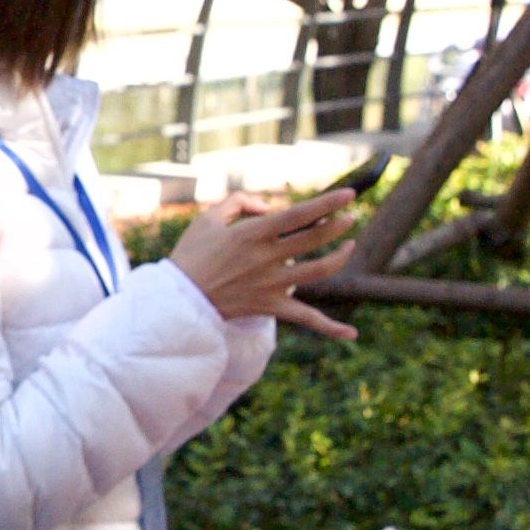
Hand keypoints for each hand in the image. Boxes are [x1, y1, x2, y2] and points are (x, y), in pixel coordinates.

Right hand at [165, 184, 359, 338]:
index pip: (299, 215)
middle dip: (337, 225)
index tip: (348, 194)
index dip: (327, 203)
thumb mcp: (208, 219)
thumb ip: (239, 203)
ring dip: (340, 257)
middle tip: (349, 217)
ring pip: (318, 271)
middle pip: (314, 239)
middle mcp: (266, 258)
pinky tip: (351, 335)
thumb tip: (268, 207)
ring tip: (349, 246)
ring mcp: (272, 284)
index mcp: (252, 233)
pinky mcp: (271, 307)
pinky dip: (330, 328)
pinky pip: (306, 318)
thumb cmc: (191, 255)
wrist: (177, 299)